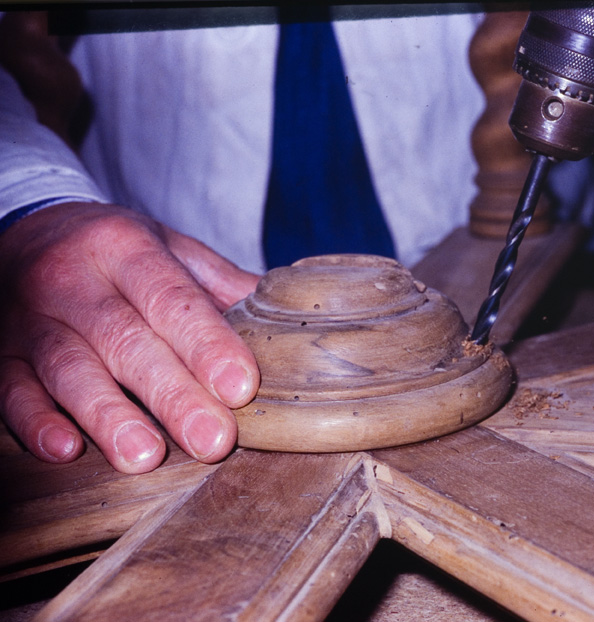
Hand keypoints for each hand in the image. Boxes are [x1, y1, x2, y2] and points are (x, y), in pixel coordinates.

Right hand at [0, 202, 260, 472]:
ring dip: (106, 416)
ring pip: (69, 369)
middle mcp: (73, 280)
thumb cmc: (117, 252)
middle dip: (172, 394)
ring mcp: (31, 320)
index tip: (242, 386)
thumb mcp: (170, 249)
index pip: (172, 299)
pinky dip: (34, 422)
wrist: (28, 231)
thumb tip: (288, 320)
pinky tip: (63, 450)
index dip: (207, 343)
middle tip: (214, 441)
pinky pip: (11, 390)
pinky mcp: (0, 354)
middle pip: (126, 340)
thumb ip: (221, 285)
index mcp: (126, 248)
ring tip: (145, 456)